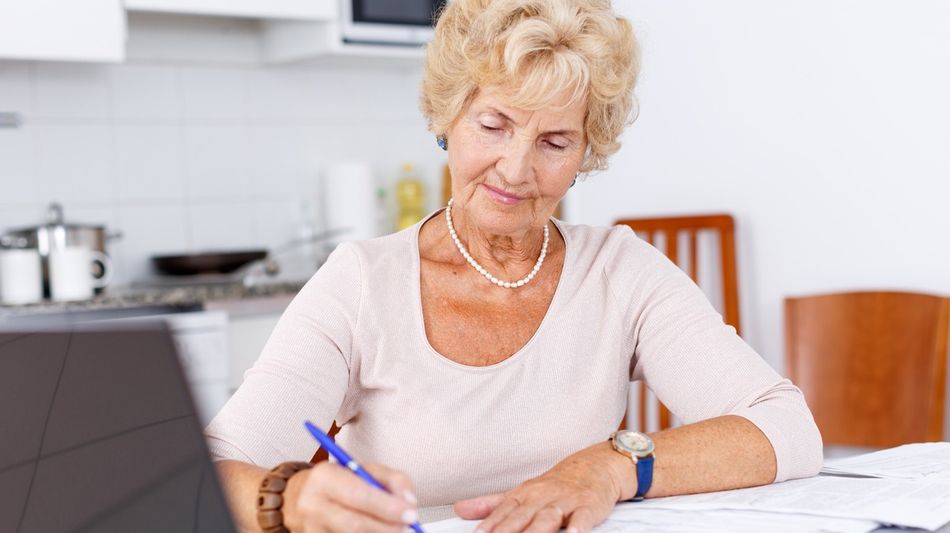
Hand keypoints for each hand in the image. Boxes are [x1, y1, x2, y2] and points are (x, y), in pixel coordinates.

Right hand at [282, 461, 418, 532]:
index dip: (387, 506)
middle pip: (354, 524)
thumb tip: (409, 502)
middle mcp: (313, 505)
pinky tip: (378, 531)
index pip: (358, 494)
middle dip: (387, 527)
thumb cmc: (338, 482)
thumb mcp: (363, 469)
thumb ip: (391, 480)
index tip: (410, 512)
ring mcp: (311, 529)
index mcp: (324, 477)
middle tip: (409, 526)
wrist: (300, 497)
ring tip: (395, 529)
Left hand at [454, 443, 631, 532]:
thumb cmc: (556, 485)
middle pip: (522, 517)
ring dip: (537, 531)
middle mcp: (542, 497)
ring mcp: (565, 501)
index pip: (503, 512)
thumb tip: (459, 510)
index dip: (490, 526)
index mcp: (524, 494)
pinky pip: (582, 518)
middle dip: (508, 532)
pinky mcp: (588, 506)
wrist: (594, 466)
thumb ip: (492, 504)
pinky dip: (577, 528)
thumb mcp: (522, 492)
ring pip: (548, 519)